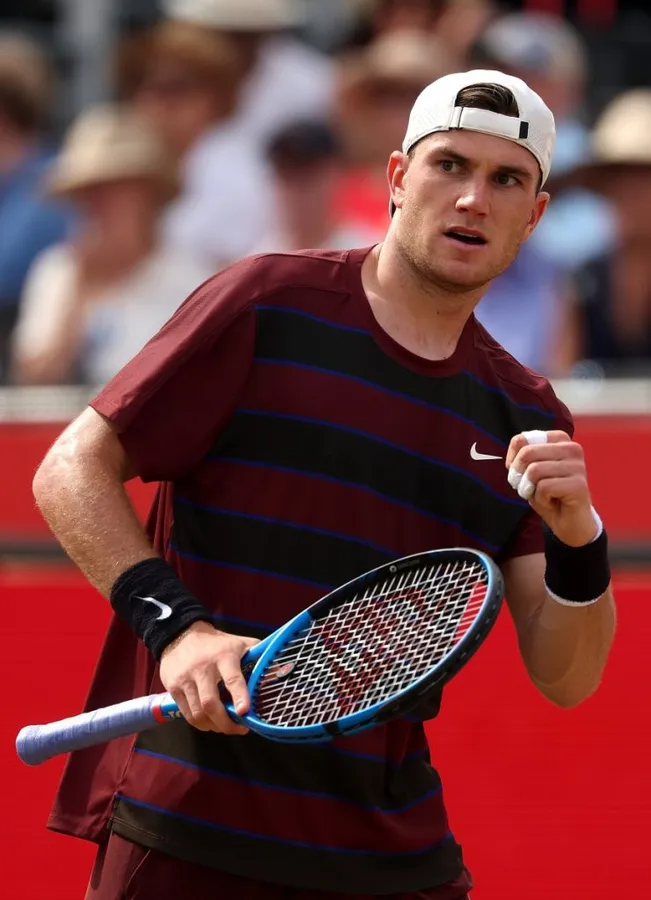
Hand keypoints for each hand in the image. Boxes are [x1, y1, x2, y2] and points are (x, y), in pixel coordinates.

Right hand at [159, 621, 258, 733]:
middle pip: (210, 703)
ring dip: (214, 726)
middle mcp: (203, 668)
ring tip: (225, 726)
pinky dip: (200, 723)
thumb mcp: (240, 644)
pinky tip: (210, 722)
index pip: (232, 678)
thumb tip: (282, 672)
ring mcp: (185, 679)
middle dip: (225, 723)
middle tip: (239, 729)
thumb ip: (259, 657)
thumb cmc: (217, 644)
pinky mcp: (173, 687)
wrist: (181, 635)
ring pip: (198, 713)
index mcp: (224, 656)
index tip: (245, 712)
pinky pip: (187, 714)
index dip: (239, 696)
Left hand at [505, 430, 597, 546]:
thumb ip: (523, 458)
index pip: (521, 440)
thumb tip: (512, 461)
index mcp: (559, 440)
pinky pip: (544, 487)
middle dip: (518, 475)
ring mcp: (577, 466)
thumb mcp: (530, 471)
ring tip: (541, 495)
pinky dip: (541, 499)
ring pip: (535, 470)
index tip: (517, 473)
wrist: (570, 521)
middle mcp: (572, 448)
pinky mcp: (578, 484)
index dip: (512, 460)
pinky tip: (552, 502)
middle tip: (524, 488)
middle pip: (527, 453)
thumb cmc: (549, 494)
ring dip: (529, 489)